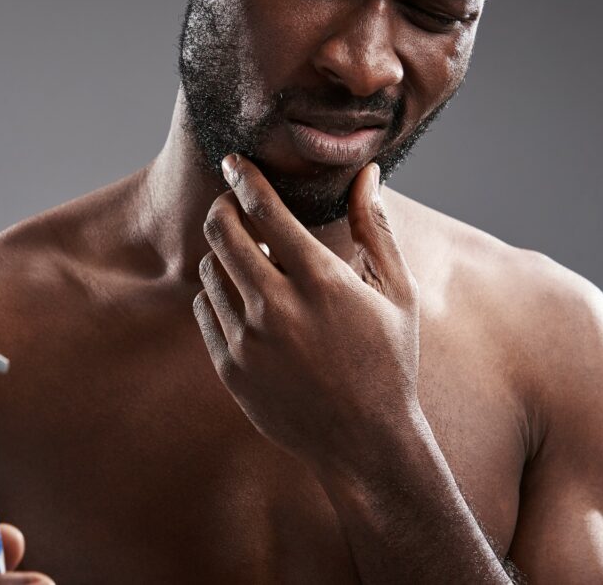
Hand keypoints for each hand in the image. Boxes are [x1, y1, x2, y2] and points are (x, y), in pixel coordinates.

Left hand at [193, 154, 421, 469]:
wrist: (364, 442)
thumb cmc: (389, 361)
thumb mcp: (397, 293)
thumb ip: (375, 228)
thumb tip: (367, 174)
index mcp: (321, 282)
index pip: (264, 209)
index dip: (244, 177)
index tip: (234, 161)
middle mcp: (277, 308)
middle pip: (222, 232)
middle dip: (224, 207)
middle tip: (234, 203)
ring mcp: (248, 341)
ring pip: (210, 269)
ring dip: (223, 252)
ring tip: (248, 256)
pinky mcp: (229, 368)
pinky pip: (206, 309)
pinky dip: (218, 293)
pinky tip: (244, 297)